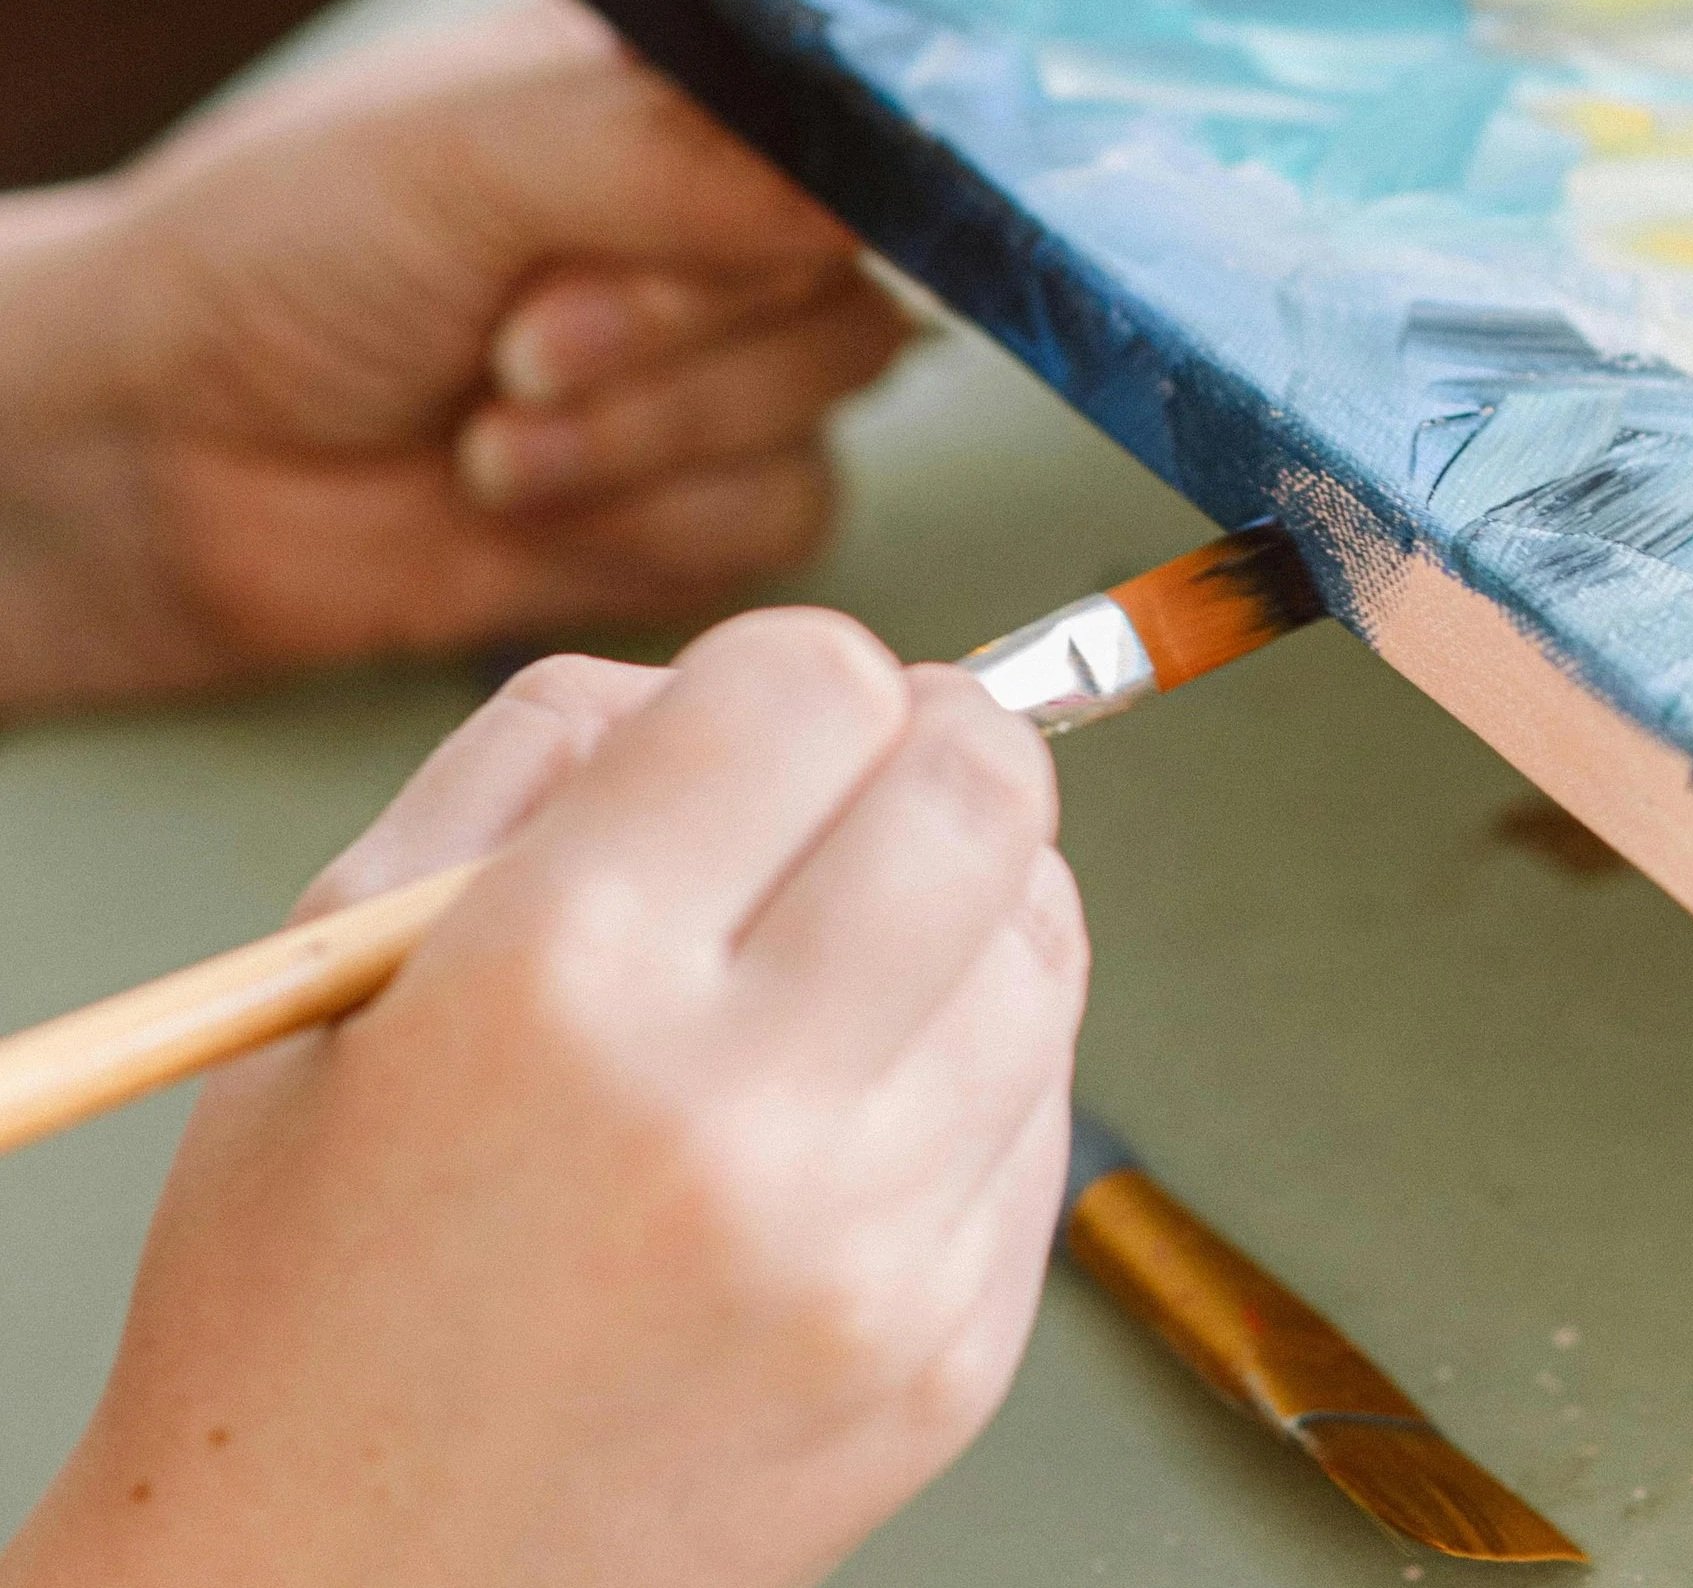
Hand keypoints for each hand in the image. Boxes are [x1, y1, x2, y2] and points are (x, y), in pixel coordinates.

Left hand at [0, 0, 910, 707]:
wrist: (154, 470)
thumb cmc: (273, 262)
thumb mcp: (467, 159)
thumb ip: (677, 154)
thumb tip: (866, 184)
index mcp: (680, 81)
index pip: (851, 118)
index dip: (805, 194)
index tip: (701, 240)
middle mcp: (723, 213)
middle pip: (850, 279)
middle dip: (675, 338)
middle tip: (518, 346)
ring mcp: (723, 358)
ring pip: (823, 406)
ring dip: (642, 441)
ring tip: (486, 438)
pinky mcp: (704, 493)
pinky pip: (783, 514)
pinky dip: (650, 526)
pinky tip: (526, 506)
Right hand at [0, 614, 1085, 1587]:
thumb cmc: (313, 1278)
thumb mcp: (341, 962)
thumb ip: (541, 751)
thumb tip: (734, 676)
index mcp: (559, 978)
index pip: (814, 685)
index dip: (802, 665)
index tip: (770, 707)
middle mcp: (740, 1114)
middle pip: (981, 788)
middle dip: (939, 734)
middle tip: (874, 767)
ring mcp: (870, 1252)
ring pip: (1048, 936)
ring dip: (974, 889)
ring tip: (860, 935)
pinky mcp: (951, 1359)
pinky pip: (1048, 1104)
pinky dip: (981, 1047)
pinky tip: (866, 1082)